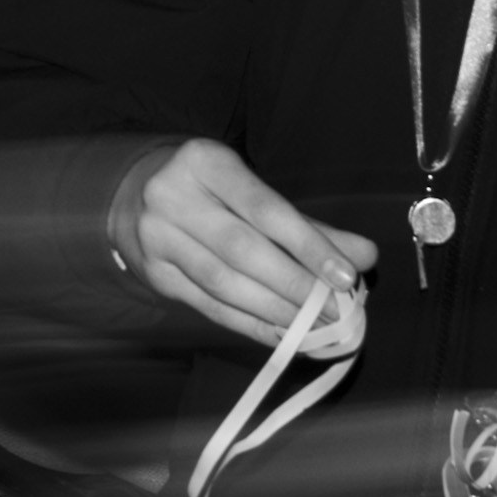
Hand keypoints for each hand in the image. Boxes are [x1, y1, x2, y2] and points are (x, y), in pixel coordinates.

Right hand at [108, 136, 372, 349]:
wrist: (133, 196)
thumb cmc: (211, 190)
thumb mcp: (253, 189)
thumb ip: (309, 225)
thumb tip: (363, 257)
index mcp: (205, 162)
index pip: (264, 208)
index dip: (308, 244)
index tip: (346, 275)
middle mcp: (172, 196)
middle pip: (244, 251)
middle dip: (297, 286)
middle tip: (339, 312)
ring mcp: (157, 238)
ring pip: (225, 285)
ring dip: (278, 312)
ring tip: (318, 328)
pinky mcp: (155, 275)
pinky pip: (210, 307)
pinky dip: (252, 324)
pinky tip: (284, 335)